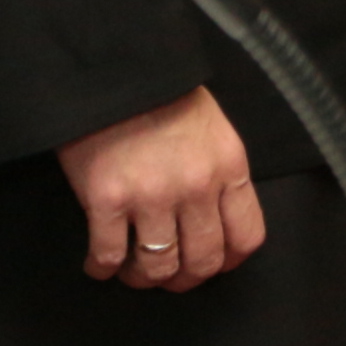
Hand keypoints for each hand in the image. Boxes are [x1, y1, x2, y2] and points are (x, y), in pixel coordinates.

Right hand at [59, 87, 261, 290]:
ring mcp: (152, 195)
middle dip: (185, 279)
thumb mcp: (212, 128)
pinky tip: (98, 265)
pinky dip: (102, 268)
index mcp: (229, 166)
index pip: (246, 236)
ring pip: (157, 266)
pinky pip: (109, 255)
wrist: (112, 67)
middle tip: (168, 277)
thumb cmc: (160, 93)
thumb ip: (219, 172)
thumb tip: (215, 216)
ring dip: (144, 278)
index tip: (212, 264)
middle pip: (202, 260)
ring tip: (131, 271)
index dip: (227, 261)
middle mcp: (197, 187)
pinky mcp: (107, 199)